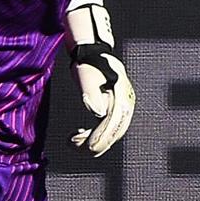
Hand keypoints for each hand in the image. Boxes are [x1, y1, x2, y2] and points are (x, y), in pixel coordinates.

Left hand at [66, 1, 133, 155]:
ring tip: (72, 142)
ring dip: (93, 142)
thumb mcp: (87, 75)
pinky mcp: (114, 111)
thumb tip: (97, 112)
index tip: (87, 146)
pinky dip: (94, 136)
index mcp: (122, 93)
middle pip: (116, 131)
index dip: (102, 136)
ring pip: (112, 133)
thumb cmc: (89, 63)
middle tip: (73, 146)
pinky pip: (107, 129)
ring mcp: (122, 108)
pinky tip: (78, 136)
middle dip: (96, 143)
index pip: (114, 121)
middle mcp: (126, 102)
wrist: (93, 54)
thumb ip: (91, 92)